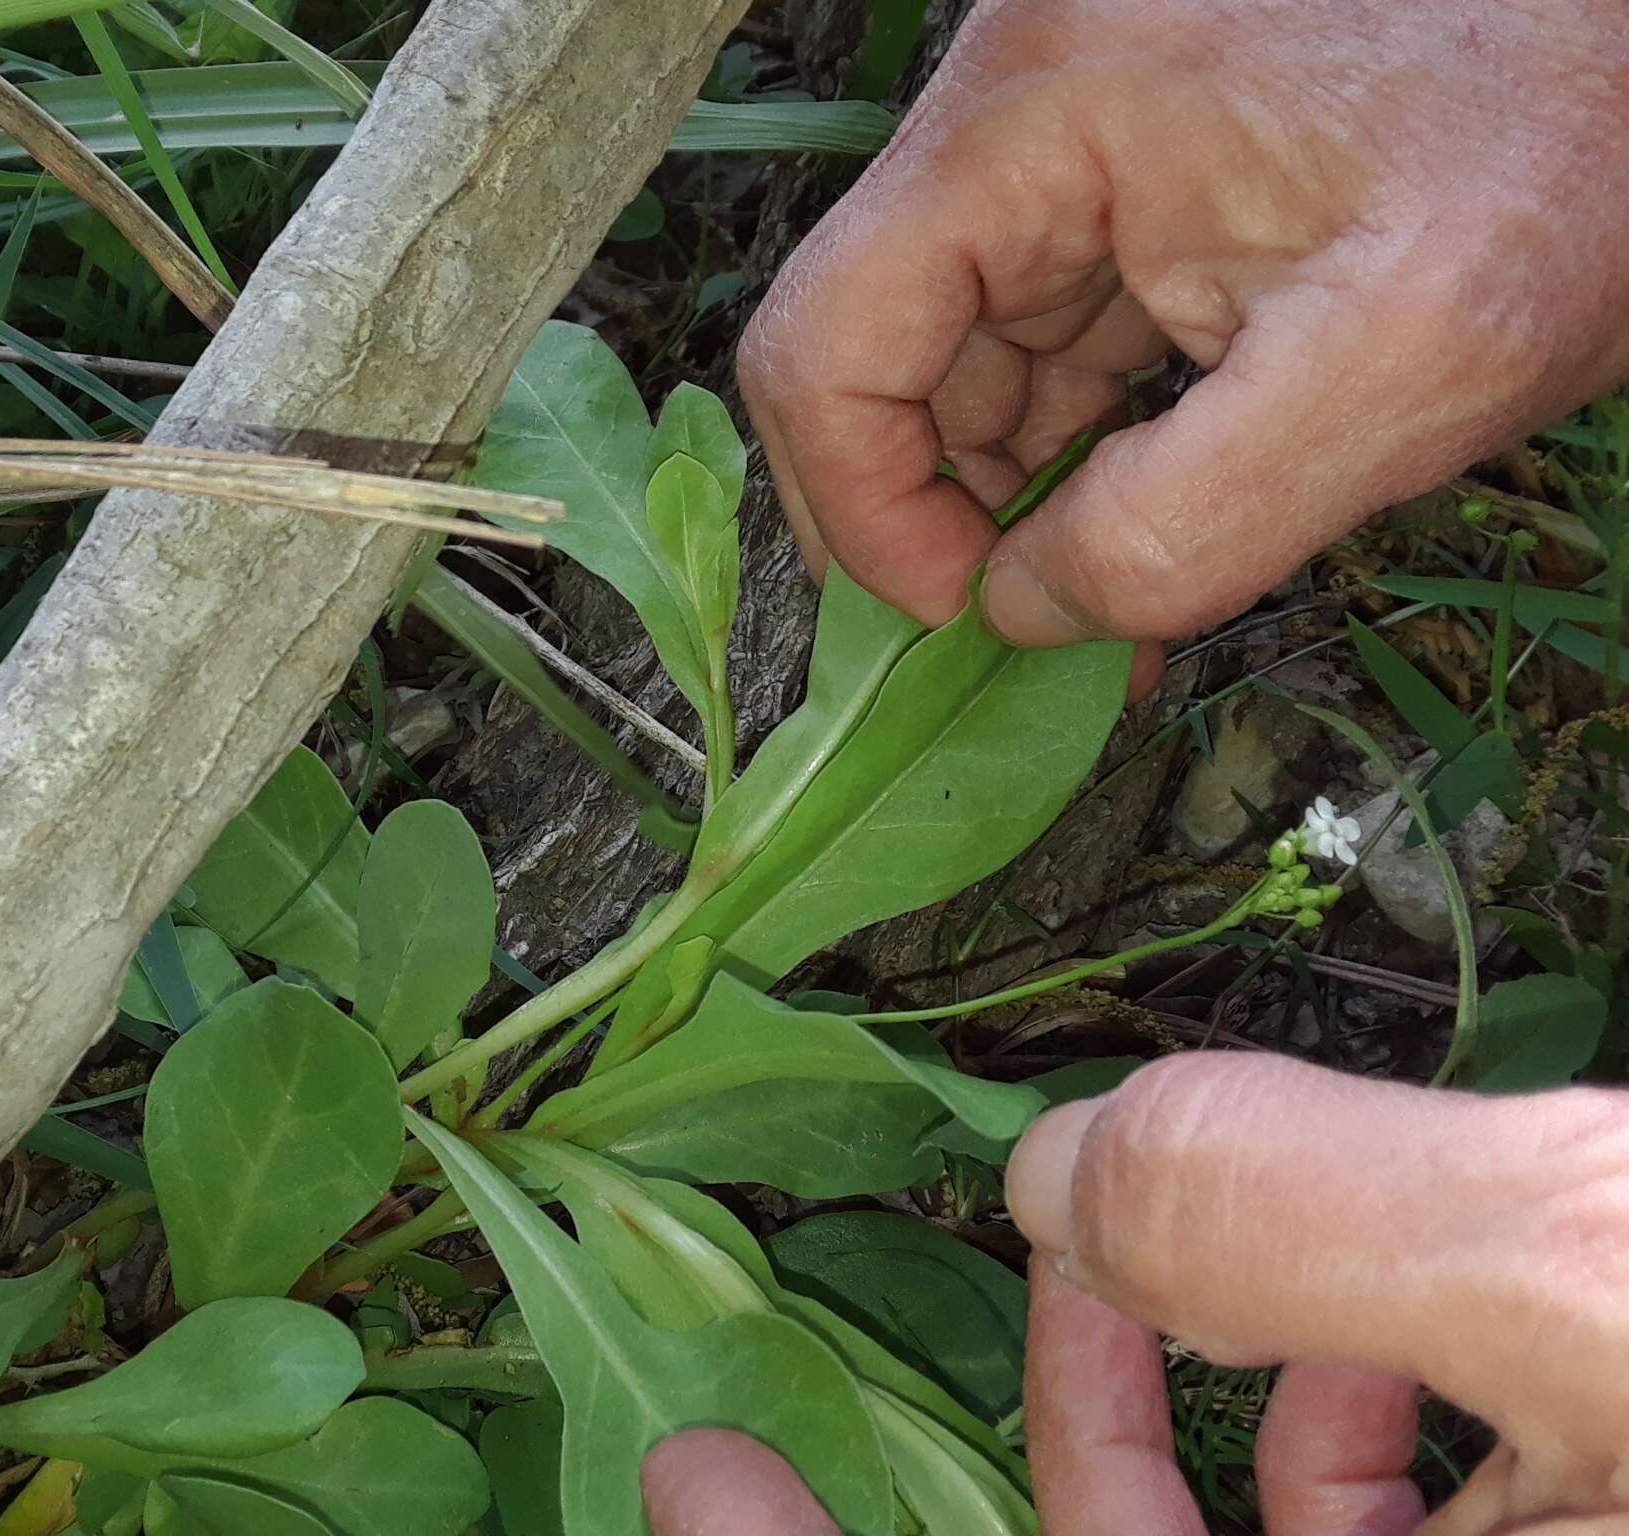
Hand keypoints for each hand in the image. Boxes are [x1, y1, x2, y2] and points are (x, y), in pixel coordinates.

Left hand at [641, 1055, 1628, 1534]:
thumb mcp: (1591, 1290)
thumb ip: (1316, 1219)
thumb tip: (1069, 1168)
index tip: (695, 1481)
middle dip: (1069, 1419)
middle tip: (1038, 1249)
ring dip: (1239, 1391)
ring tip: (1230, 1257)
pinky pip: (1418, 1535)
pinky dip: (1371, 1420)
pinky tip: (1392, 1308)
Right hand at [739, 0, 1628, 687]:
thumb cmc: (1573, 149)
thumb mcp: (1400, 372)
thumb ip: (1185, 526)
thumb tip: (1023, 610)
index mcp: (1039, 119)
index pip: (825, 347)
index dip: (864, 515)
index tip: (969, 625)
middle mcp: (1017, 105)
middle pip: (872, 353)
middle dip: (933, 516)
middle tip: (1029, 635)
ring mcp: (1061, 133)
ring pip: (949, 355)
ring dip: (1003, 494)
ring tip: (1101, 602)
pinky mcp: (1118, 169)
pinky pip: (1039, 330)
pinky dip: (1066, 444)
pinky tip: (1126, 526)